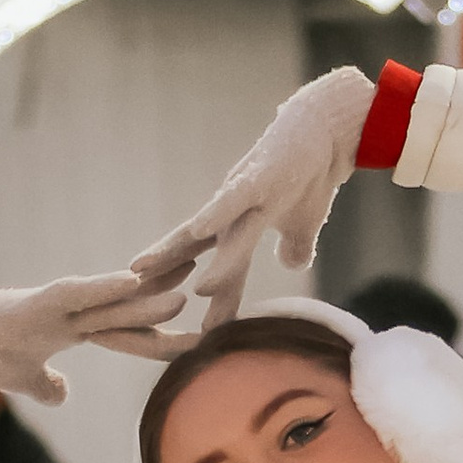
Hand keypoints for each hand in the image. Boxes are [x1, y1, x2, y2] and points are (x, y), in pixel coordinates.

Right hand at [0, 265, 194, 403]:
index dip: (163, 335)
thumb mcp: (23, 379)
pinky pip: (78, 291)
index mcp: (75, 329)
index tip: (200, 339)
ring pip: (113, 299)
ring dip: (149, 294)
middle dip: (170, 303)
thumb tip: (64, 394)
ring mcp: (58, 304)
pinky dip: (105, 286)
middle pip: (133, 308)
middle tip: (213, 293)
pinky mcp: (39, 301)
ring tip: (189, 289)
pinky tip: (133, 279)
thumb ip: (47, 385)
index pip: (130, 333)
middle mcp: (74, 311)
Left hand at [135, 66, 374, 325]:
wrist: (328, 128)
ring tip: (160, 282)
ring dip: (186, 258)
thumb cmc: (314, 173)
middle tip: (134, 308)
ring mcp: (243, 195)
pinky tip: (198, 231)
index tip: (191, 335)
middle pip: (189, 252)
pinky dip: (215, 213)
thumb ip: (294, 245)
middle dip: (163, 280)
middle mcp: (230, 212)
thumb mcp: (305, 221)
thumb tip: (291, 265)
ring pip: (212, 234)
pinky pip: (234, 197)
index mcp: (237, 225)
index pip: (214, 268)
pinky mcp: (261, 176)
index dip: (205, 300)